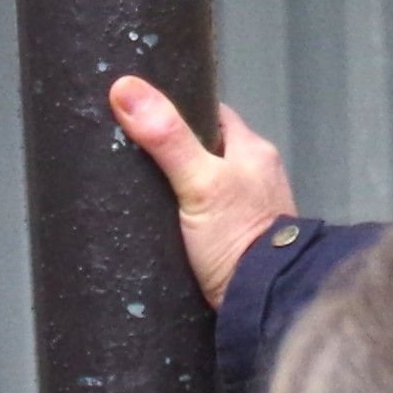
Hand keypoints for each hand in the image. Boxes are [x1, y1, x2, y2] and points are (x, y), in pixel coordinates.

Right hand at [107, 73, 295, 308]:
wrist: (265, 303)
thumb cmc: (238, 238)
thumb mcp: (198, 183)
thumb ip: (166, 138)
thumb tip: (127, 89)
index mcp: (253, 150)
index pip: (211, 114)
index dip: (178, 110)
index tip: (145, 114)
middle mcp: (258, 174)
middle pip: (208, 148)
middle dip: (176, 151)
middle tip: (136, 154)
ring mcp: (251, 208)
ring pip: (209, 182)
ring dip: (183, 185)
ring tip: (143, 189)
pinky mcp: (240, 240)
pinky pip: (211, 214)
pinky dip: (190, 214)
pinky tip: (167, 223)